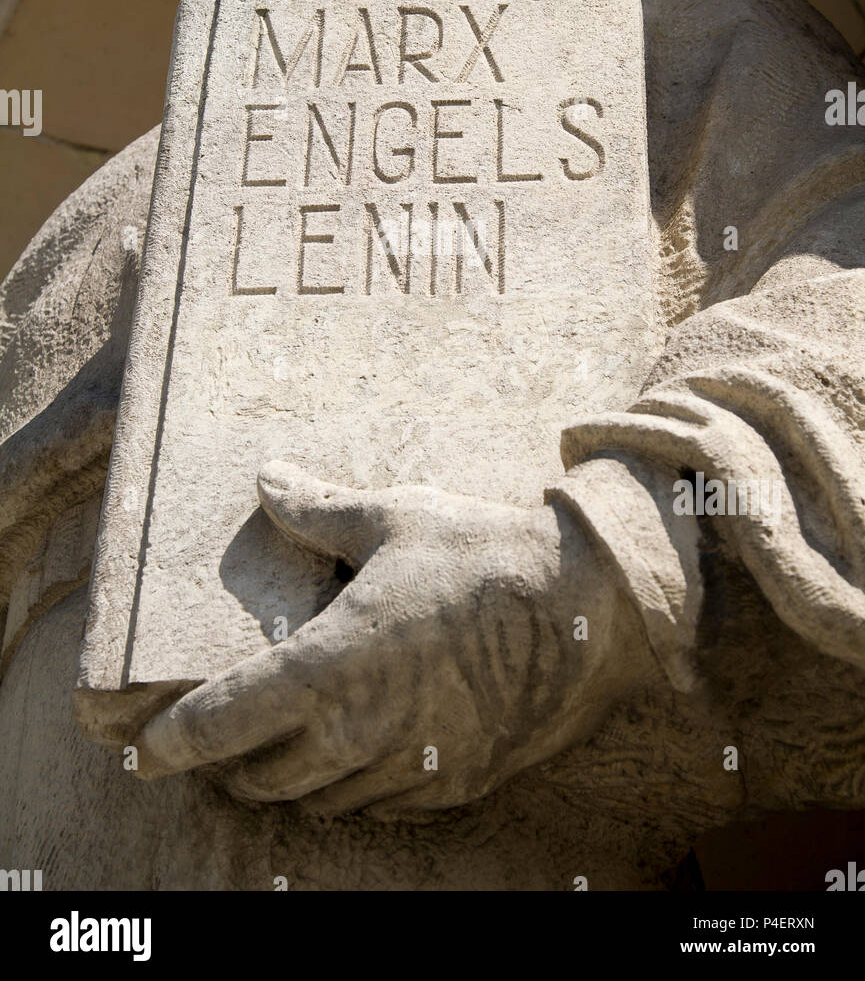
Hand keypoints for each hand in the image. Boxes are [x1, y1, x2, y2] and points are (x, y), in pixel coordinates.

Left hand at [133, 462, 624, 814]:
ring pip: (315, 800)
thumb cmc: (481, 556)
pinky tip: (359, 751)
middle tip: (219, 742)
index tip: (142, 749)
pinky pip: (376, 805)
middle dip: (227, 767)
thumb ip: (318, 510)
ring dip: (289, 779)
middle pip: (258, 781)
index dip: (168, 742)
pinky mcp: (449, 787)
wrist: (586, 612)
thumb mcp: (391, 518)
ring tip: (284, 748)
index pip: (218, 724)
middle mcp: (356, 734)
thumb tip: (267, 481)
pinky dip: (351, 785)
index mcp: (326, 668)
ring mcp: (404, 769)